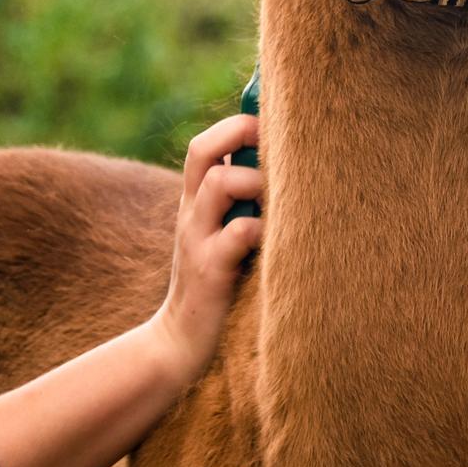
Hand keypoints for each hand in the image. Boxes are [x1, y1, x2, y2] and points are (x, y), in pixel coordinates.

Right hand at [148, 114, 262, 385]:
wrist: (179, 344)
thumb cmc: (218, 281)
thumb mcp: (222, 232)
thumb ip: (243, 201)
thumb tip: (288, 165)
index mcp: (196, 200)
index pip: (206, 143)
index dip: (238, 123)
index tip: (273, 122)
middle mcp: (192, 212)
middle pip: (202, 149)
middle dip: (240, 133)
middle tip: (273, 145)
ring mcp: (197, 239)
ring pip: (220, 182)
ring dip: (255, 182)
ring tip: (275, 203)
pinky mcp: (210, 271)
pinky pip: (237, 232)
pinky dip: (261, 227)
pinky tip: (276, 240)